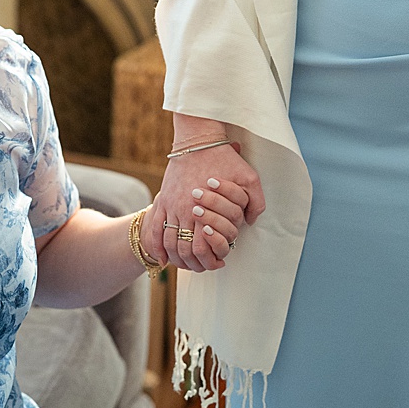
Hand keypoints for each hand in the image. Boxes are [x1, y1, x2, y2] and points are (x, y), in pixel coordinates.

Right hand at [146, 137, 263, 272]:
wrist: (198, 140)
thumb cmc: (224, 159)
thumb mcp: (249, 177)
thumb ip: (255, 201)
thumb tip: (250, 221)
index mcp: (205, 207)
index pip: (202, 246)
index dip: (210, 259)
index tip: (219, 262)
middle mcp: (184, 209)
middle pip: (183, 249)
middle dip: (193, 263)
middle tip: (202, 267)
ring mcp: (170, 205)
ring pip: (168, 242)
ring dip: (175, 258)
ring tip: (185, 263)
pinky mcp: (162, 199)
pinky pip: (154, 228)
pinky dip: (156, 246)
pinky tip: (161, 257)